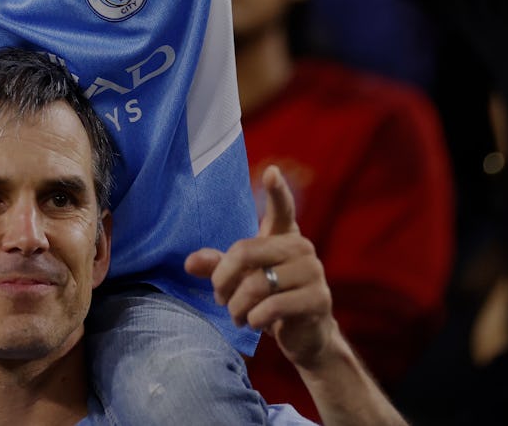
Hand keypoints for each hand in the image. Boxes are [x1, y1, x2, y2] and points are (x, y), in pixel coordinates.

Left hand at [185, 164, 335, 370]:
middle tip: (218, 297)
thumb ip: (218, 266)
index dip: (277, 191)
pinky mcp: (319, 299)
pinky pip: (273, 306)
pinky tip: (254, 323)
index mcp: (283, 236)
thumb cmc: (270, 299)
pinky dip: (254, 318)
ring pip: (258, 284)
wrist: (305, 336)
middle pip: (246, 251)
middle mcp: (301, 247)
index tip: (270, 171)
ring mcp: (314, 272)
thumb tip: (189, 262)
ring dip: (237, 305)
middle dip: (223, 278)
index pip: (282, 209)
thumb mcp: (241, 280)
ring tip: (236, 315)